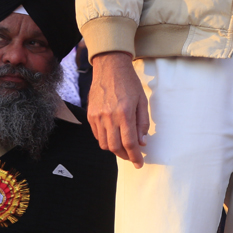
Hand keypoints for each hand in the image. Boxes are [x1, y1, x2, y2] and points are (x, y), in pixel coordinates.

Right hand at [88, 52, 149, 167]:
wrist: (110, 68)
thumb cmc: (130, 83)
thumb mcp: (142, 101)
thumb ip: (143, 123)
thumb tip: (142, 142)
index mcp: (124, 113)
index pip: (129, 142)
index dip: (135, 156)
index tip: (139, 164)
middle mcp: (109, 117)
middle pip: (115, 147)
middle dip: (125, 156)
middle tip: (133, 157)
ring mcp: (97, 116)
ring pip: (104, 143)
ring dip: (115, 150)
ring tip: (124, 147)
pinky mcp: (90, 115)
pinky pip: (97, 135)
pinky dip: (106, 140)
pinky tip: (114, 137)